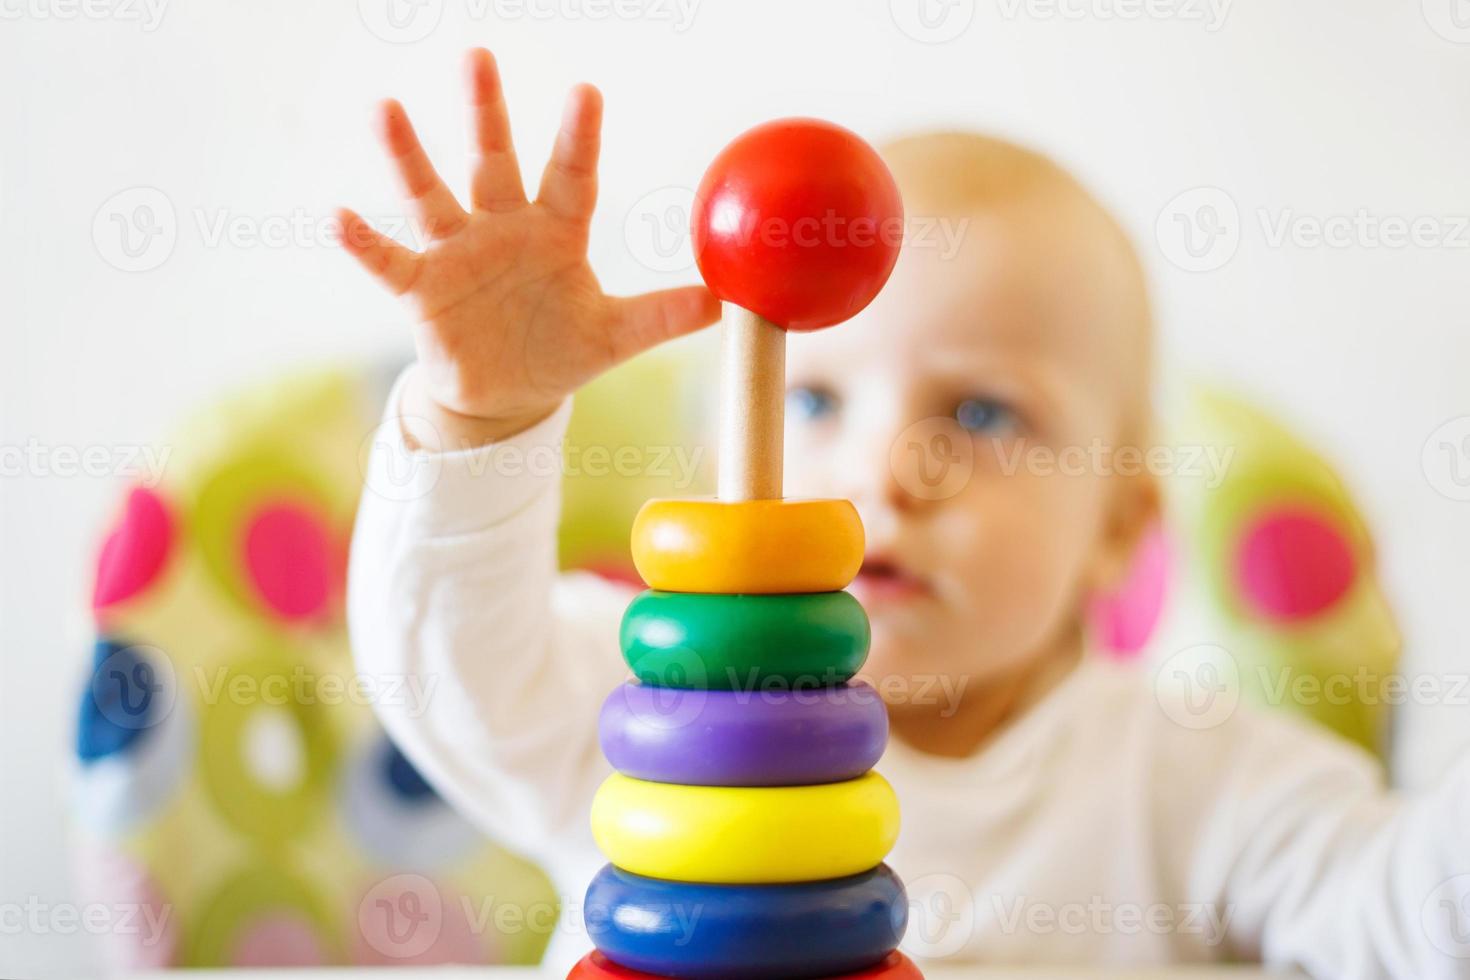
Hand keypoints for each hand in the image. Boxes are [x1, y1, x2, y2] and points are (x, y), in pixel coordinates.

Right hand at [339, 48, 720, 447]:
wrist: (504, 394)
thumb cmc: (560, 350)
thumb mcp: (613, 337)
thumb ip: (659, 317)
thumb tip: (724, 302)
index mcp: (556, 232)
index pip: (571, 177)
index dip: (577, 138)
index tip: (586, 91)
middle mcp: (503, 228)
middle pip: (494, 163)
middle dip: (486, 113)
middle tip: (478, 56)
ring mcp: (457, 253)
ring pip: (430, 196)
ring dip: (408, 156)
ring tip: (385, 108)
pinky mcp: (421, 288)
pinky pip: (388, 261)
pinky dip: (364, 242)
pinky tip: (338, 217)